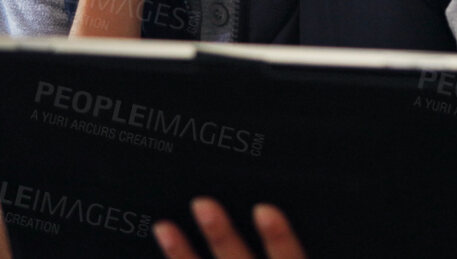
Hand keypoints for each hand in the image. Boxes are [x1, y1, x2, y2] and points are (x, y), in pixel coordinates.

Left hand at [154, 197, 306, 258]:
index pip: (291, 258)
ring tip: (164, 229)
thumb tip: (284, 202)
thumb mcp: (295, 255)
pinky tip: (161, 239)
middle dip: (221, 236)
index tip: (264, 210)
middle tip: (202, 205)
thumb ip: (293, 246)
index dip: (279, 238)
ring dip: (182, 255)